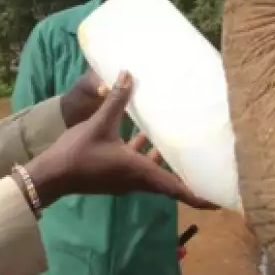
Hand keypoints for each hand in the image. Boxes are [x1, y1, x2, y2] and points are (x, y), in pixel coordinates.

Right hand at [28, 71, 217, 209]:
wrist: (53, 175)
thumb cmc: (79, 154)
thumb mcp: (100, 124)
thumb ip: (116, 100)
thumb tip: (130, 75)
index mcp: (139, 172)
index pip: (178, 189)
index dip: (201, 196)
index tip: (222, 199)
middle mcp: (138, 180)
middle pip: (172, 182)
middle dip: (192, 176)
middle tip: (211, 166)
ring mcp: (126, 179)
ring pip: (156, 173)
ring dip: (170, 162)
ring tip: (186, 144)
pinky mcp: (116, 174)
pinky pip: (141, 166)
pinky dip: (150, 155)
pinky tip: (149, 136)